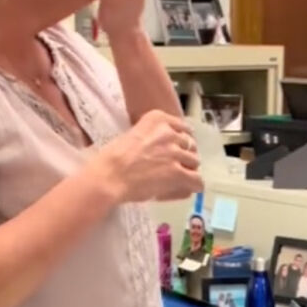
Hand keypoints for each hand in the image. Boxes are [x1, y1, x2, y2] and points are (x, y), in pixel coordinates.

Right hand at [88, 110, 202, 202]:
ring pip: (195, 162)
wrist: (109, 175)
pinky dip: (194, 185)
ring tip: (178, 179)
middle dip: (184, 155)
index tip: (176, 149)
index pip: (183, 127)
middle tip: (174, 165)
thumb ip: (151, 136)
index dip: (181, 141)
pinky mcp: (178, 173)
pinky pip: (197, 180)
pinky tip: (188, 187)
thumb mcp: (133, 134)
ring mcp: (175, 153)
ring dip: (188, 170)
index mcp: (158, 118)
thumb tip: (161, 148)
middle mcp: (169, 132)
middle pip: (190, 144)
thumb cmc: (112, 157)